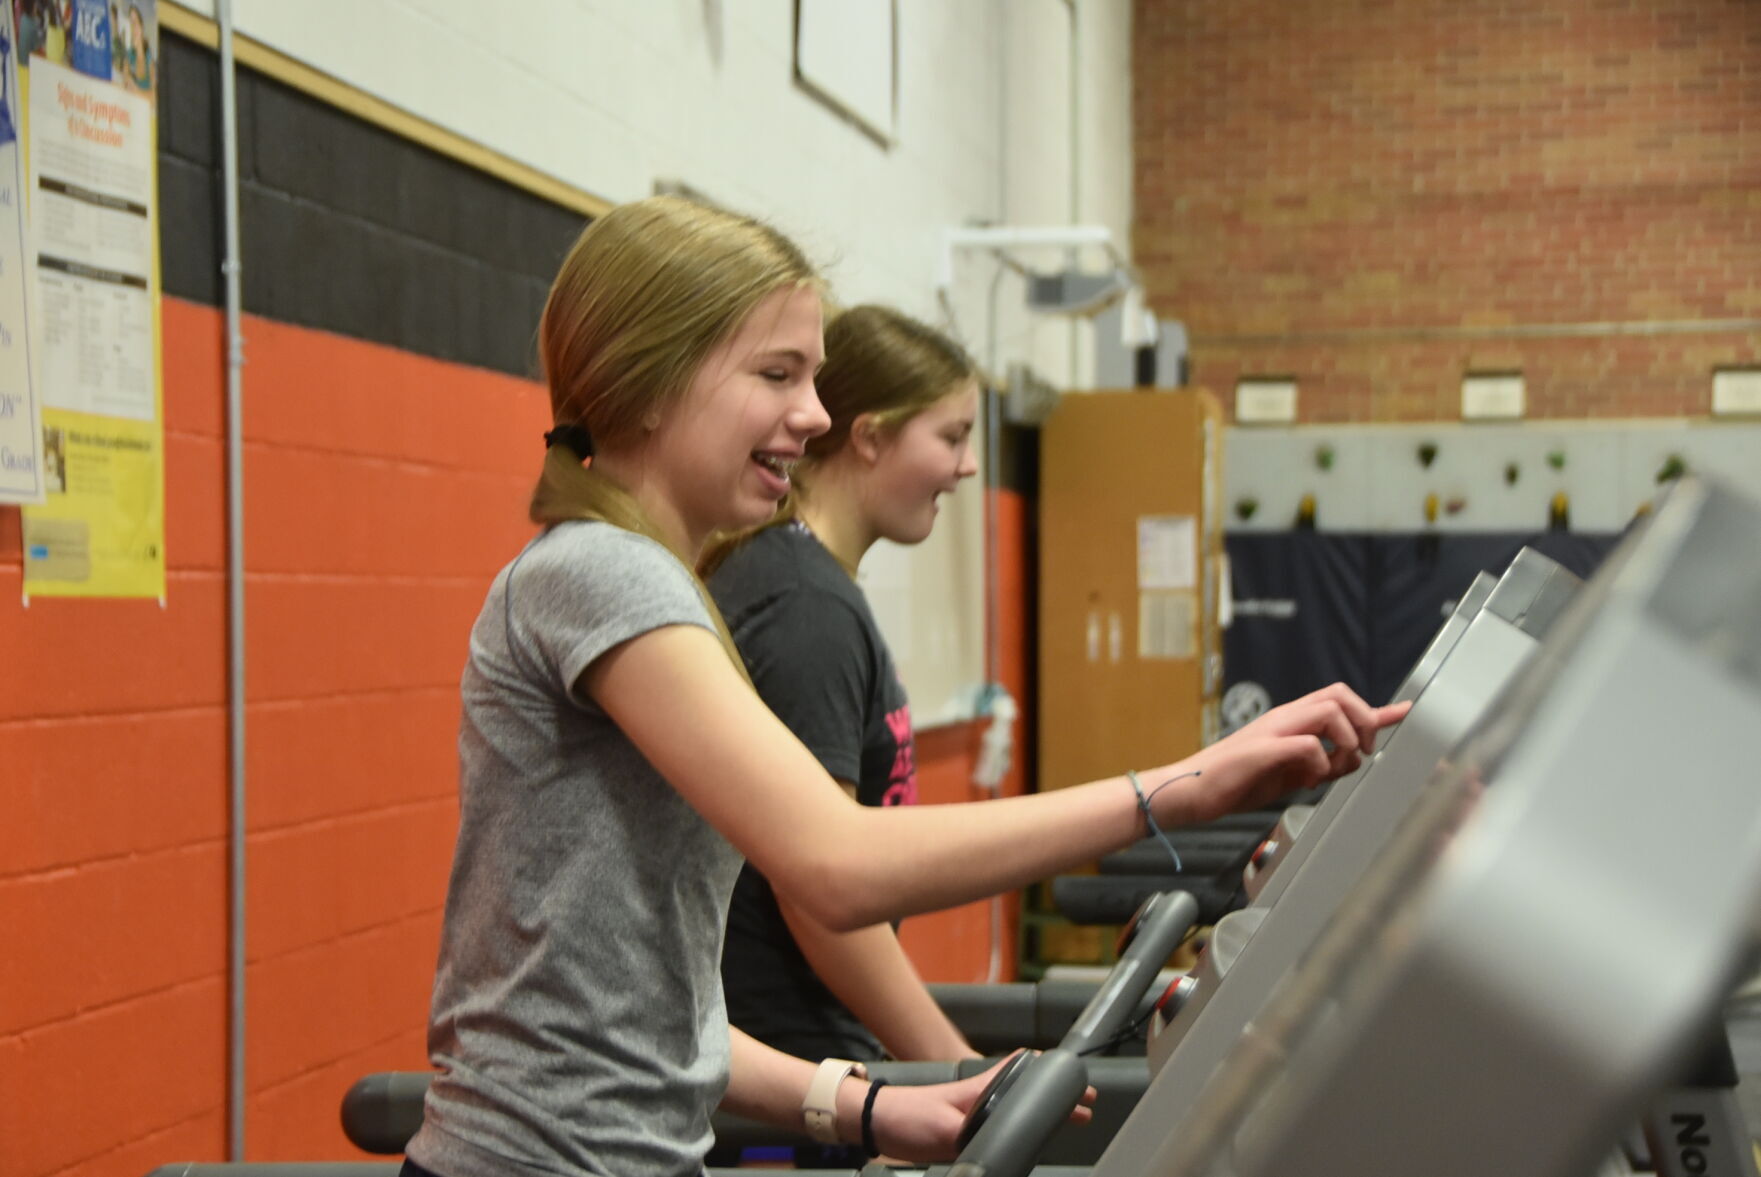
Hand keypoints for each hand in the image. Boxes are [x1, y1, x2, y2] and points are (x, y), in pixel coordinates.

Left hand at [865, 1053, 1095, 1162]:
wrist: (877, 1124)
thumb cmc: (906, 1117)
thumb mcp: (941, 1130)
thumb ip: (970, 1135)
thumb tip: (997, 1145)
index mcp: (982, 1088)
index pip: (1024, 1067)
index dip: (1053, 1071)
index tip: (1079, 1082)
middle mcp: (982, 1096)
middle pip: (1029, 1089)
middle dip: (1059, 1096)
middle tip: (1085, 1107)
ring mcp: (975, 1111)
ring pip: (1019, 1106)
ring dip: (1044, 1111)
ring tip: (1072, 1120)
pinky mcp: (965, 1128)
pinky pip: (1004, 1124)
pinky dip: (1023, 1125)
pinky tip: (1031, 1138)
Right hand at [1149, 684, 1410, 825]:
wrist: (1191, 790)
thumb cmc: (1234, 782)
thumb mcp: (1288, 775)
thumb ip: (1318, 764)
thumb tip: (1348, 762)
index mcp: (1290, 722)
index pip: (1339, 702)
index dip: (1377, 709)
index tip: (1405, 711)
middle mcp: (1284, 718)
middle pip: (1340, 695)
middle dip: (1364, 721)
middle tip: (1363, 751)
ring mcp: (1272, 730)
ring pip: (1329, 711)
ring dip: (1345, 739)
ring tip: (1336, 764)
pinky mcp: (1263, 749)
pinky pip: (1307, 744)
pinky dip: (1319, 762)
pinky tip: (1308, 779)